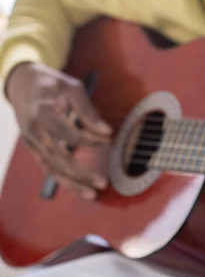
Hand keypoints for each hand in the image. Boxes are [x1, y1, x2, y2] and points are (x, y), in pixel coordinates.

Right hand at [6, 62, 112, 198]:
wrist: (23, 82)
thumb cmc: (51, 84)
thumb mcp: (72, 88)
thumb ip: (88, 110)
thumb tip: (107, 131)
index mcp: (43, 113)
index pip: (69, 134)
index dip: (90, 140)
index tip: (109, 140)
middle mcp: (34, 131)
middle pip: (58, 158)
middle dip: (81, 173)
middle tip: (103, 183)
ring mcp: (31, 142)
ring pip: (51, 168)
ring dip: (72, 183)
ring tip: (92, 193)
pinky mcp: (32, 148)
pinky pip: (47, 167)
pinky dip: (63, 179)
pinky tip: (78, 187)